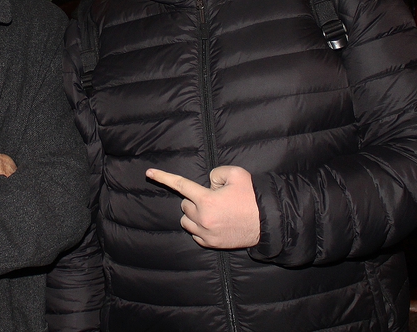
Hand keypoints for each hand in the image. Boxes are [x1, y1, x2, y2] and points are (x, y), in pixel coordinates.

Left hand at [146, 165, 260, 249]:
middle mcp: (202, 218)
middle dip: (195, 199)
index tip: (149, 172)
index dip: (163, 177)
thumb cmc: (252, 196)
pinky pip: (194, 233)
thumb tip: (208, 183)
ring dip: (194, 214)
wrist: (267, 222)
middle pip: (185, 204)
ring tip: (214, 211)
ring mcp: (205, 233)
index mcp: (206, 200)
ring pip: (186, 220)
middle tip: (214, 198)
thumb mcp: (236, 174)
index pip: (180, 185)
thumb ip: (216, 172)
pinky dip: (200, 227)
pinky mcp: (210, 243)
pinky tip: (215, 222)